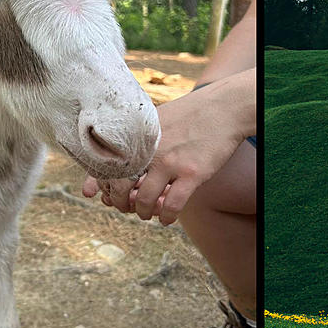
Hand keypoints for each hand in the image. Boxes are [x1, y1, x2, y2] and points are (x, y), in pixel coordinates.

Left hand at [83, 71, 253, 224]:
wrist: (223, 108)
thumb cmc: (187, 116)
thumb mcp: (154, 121)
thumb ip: (137, 141)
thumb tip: (120, 161)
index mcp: (137, 137)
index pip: (108, 166)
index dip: (104, 185)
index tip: (107, 193)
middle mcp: (149, 150)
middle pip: (121, 186)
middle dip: (119, 203)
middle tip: (125, 207)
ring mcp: (170, 162)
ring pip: (144, 200)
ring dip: (143, 212)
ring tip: (146, 213)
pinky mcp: (192, 173)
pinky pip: (172, 205)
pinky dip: (166, 217)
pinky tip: (167, 219)